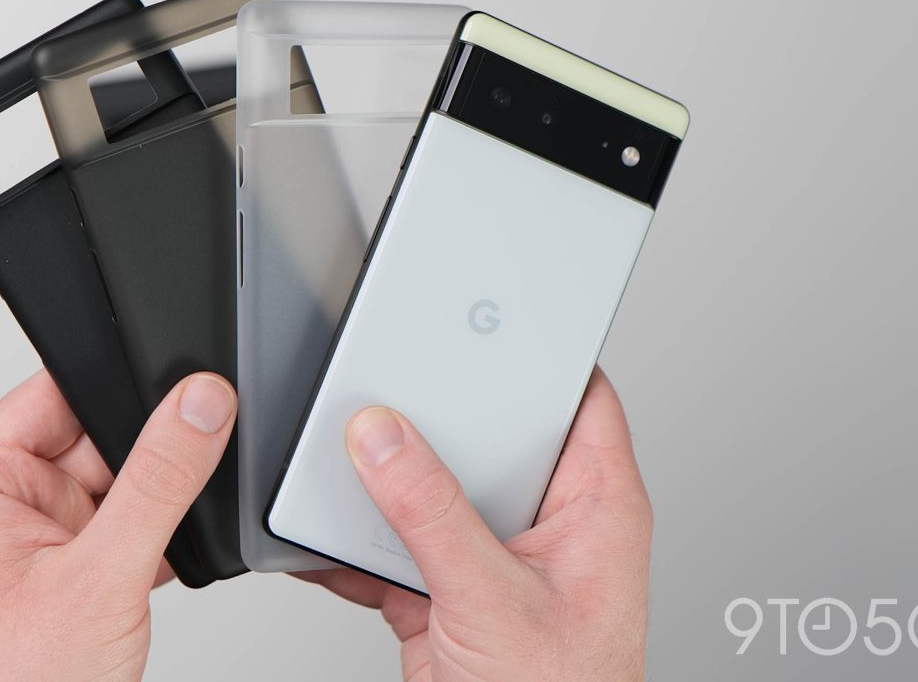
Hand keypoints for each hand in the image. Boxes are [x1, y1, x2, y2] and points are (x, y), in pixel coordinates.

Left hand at [0, 369, 236, 681]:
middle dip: (146, 461)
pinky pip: (132, 525)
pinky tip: (153, 573)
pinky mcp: (74, 572)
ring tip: (145, 555)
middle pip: (100, 436)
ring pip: (125, 483)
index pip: (53, 394)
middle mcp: (1, 507)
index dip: (116, 386)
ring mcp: (39, 541)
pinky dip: (157, 544)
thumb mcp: (102, 573)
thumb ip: (159, 480)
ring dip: (153, 509)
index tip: (183, 388)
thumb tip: (199, 405)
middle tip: (165, 498)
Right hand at [294, 368, 652, 680]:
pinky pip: (394, 549)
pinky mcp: (446, 597)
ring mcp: (493, 561)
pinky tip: (323, 536)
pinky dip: (354, 547)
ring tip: (341, 458)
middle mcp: (547, 525)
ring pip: (432, 492)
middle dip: (433, 417)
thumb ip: (434, 516)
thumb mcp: (494, 599)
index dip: (537, 352)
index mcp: (595, 507)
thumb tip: (385, 442)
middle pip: (487, 437)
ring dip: (383, 487)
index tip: (485, 318)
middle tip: (388, 384)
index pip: (577, 398)